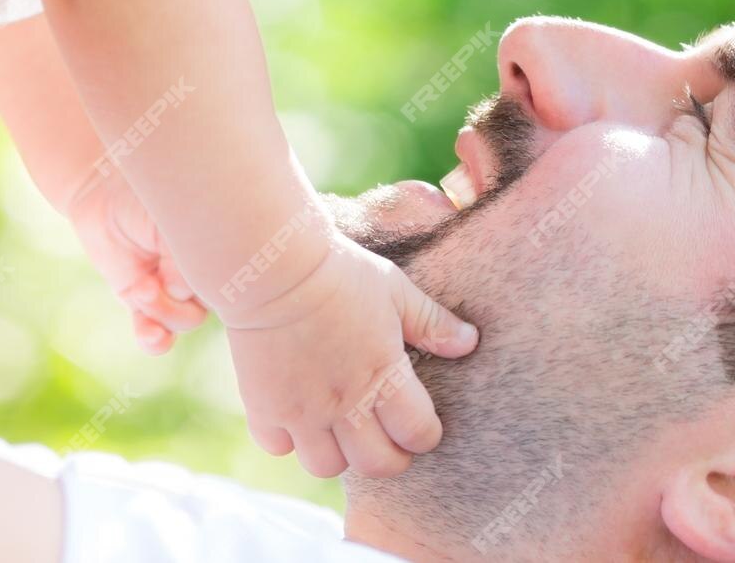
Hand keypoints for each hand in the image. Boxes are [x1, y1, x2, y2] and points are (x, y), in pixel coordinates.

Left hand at [65, 174, 207, 354]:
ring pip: (183, 321)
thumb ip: (187, 259)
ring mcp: (171, 290)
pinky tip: (151, 337)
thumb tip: (186, 292)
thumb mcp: (172, 222)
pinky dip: (154, 339)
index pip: (234, 282)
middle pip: (209, 305)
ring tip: (140, 288)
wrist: (103, 193)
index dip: (218, 287)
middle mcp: (200, 273)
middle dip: (181, 304)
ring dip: (162, 312)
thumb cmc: (147, 197)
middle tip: (154, 282)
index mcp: (219, 248)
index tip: (197, 276)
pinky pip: (154, 332)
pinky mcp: (142, 301)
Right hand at [225, 233, 477, 477]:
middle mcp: (344, 402)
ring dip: (339, 454)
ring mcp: (302, 410)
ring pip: (326, 466)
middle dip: (390, 458)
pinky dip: (290, 439)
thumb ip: (432, 322)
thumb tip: (470, 342)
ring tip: (342, 429)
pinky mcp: (264, 407)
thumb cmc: (341, 273)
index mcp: (383, 374)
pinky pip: (280, 447)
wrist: (273, 267)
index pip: (417, 433)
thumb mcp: (396, 290)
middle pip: (376, 464)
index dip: (425, 435)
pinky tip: (299, 414)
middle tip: (388, 439)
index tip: (420, 425)